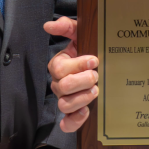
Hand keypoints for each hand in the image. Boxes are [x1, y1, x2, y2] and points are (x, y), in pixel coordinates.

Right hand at [45, 16, 98, 131]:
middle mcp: (58, 84)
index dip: (77, 65)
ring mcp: (65, 99)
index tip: (93, 60)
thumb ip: (66, 26)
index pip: (59, 69)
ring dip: (82, 99)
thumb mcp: (79, 33)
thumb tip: (48, 25)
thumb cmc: (88, 48)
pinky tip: (86, 112)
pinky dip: (74, 120)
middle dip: (82, 81)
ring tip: (95, 90)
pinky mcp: (73, 114)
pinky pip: (67, 123)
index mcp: (58, 65)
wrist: (101, 65)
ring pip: (64, 105)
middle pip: (62, 87)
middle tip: (96, 75)